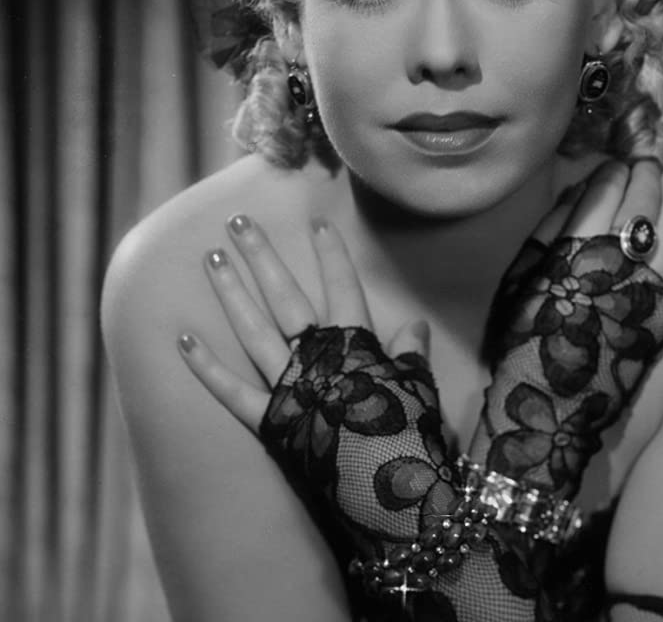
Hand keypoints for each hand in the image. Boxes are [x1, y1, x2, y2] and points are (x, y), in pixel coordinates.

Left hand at [178, 217, 549, 619]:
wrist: (391, 500)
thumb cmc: (411, 440)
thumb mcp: (420, 392)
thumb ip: (411, 354)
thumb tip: (413, 324)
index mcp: (356, 347)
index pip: (342, 288)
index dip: (330, 255)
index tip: (316, 222)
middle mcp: (317, 358)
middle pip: (284, 296)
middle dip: (261, 256)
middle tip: (237, 221)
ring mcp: (288, 388)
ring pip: (253, 329)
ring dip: (230, 292)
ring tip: (210, 257)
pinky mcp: (267, 421)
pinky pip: (230, 391)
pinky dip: (205, 366)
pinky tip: (182, 338)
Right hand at [469, 159, 662, 498]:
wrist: (549, 412)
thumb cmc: (522, 343)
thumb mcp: (517, 283)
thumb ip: (545, 235)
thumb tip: (576, 192)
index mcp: (572, 253)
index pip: (602, 196)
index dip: (613, 174)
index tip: (616, 163)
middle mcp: (615, 267)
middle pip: (642, 207)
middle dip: (647, 177)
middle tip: (649, 161)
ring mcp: (647, 294)